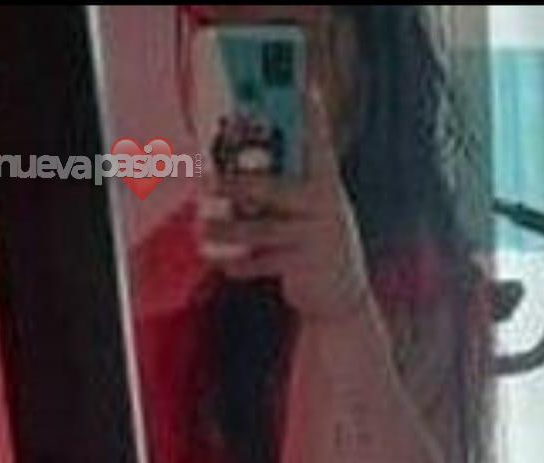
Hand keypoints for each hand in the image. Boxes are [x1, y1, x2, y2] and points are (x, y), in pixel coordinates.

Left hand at [196, 84, 371, 321]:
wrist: (341, 296)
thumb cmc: (313, 241)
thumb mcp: (308, 207)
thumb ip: (278, 184)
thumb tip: (222, 168)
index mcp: (325, 182)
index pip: (318, 141)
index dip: (311, 113)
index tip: (302, 85)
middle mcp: (325, 206)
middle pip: (275, 189)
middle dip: (238, 184)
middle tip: (205, 181)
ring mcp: (318, 238)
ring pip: (263, 230)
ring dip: (227, 229)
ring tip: (201, 229)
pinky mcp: (307, 267)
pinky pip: (264, 263)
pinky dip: (239, 263)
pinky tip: (221, 261)